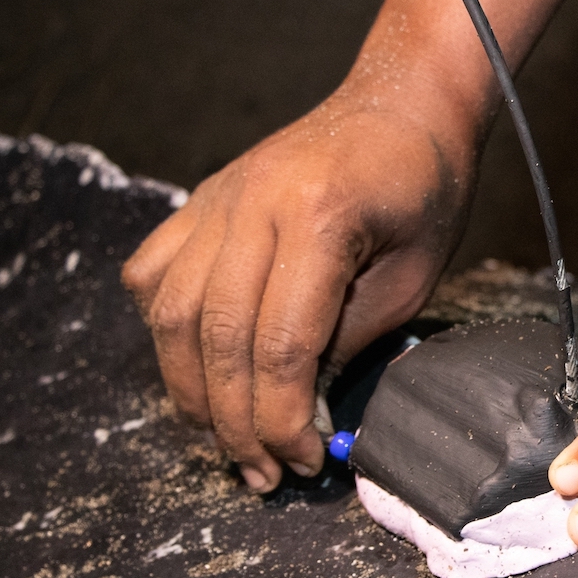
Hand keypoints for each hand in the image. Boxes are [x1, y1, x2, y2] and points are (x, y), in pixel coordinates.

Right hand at [122, 92, 471, 490]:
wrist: (402, 103)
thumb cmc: (425, 190)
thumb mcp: (413, 277)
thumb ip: (349, 340)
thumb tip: (296, 411)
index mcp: (319, 218)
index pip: (278, 345)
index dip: (281, 418)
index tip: (303, 460)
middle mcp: (252, 204)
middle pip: (215, 337)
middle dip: (234, 422)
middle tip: (262, 473)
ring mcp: (217, 198)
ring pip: (169, 313)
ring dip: (191, 390)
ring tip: (227, 439)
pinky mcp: (200, 200)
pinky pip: (153, 275)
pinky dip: (165, 332)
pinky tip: (198, 367)